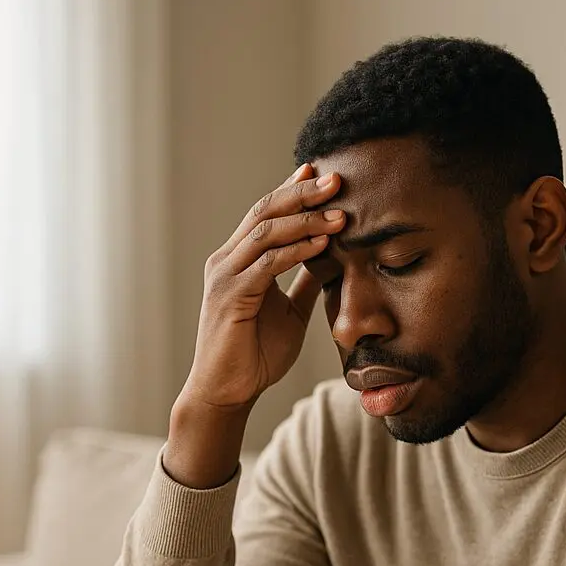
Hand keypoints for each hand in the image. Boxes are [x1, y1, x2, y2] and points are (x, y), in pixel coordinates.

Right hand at [181, 164, 345, 413]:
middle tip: (336, 179)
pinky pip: (267, 264)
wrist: (227, 392)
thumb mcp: (290, 312)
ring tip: (339, 213)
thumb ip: (304, 283)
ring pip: (266, 232)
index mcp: (239, 259)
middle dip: (302, 192)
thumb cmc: (255, 354)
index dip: (294, 190)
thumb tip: (329, 259)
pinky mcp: (231, 296)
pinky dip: (296, 251)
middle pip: (265, 211)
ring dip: (306, 220)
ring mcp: (225, 276)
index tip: (322, 173)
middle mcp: (227, 260)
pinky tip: (322, 245)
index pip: (267, 214)